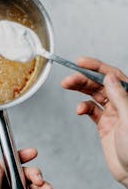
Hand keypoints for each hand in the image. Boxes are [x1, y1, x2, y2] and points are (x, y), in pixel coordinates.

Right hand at [62, 57, 127, 186]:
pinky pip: (91, 111)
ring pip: (94, 95)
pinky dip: (83, 108)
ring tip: (67, 86)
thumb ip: (119, 97)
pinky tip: (79, 110)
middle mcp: (122, 103)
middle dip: (83, 79)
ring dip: (80, 90)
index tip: (80, 62)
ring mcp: (113, 114)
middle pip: (100, 84)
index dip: (96, 67)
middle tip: (68, 79)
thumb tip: (109, 77)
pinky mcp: (105, 125)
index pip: (113, 76)